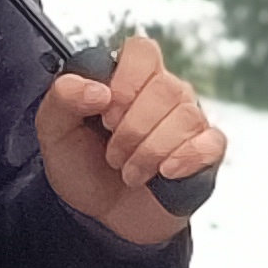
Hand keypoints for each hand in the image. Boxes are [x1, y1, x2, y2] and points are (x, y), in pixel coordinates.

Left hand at [36, 33, 225, 246]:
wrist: (103, 217)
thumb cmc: (84, 169)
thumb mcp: (54, 134)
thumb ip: (62, 100)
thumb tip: (98, 89)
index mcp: (129, 79)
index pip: (142, 51)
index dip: (127, 80)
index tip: (106, 113)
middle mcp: (164, 93)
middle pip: (166, 88)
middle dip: (133, 129)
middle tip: (113, 155)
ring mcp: (189, 121)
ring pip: (186, 117)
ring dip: (151, 151)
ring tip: (130, 173)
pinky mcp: (206, 152)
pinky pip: (212, 142)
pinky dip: (187, 158)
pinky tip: (165, 172)